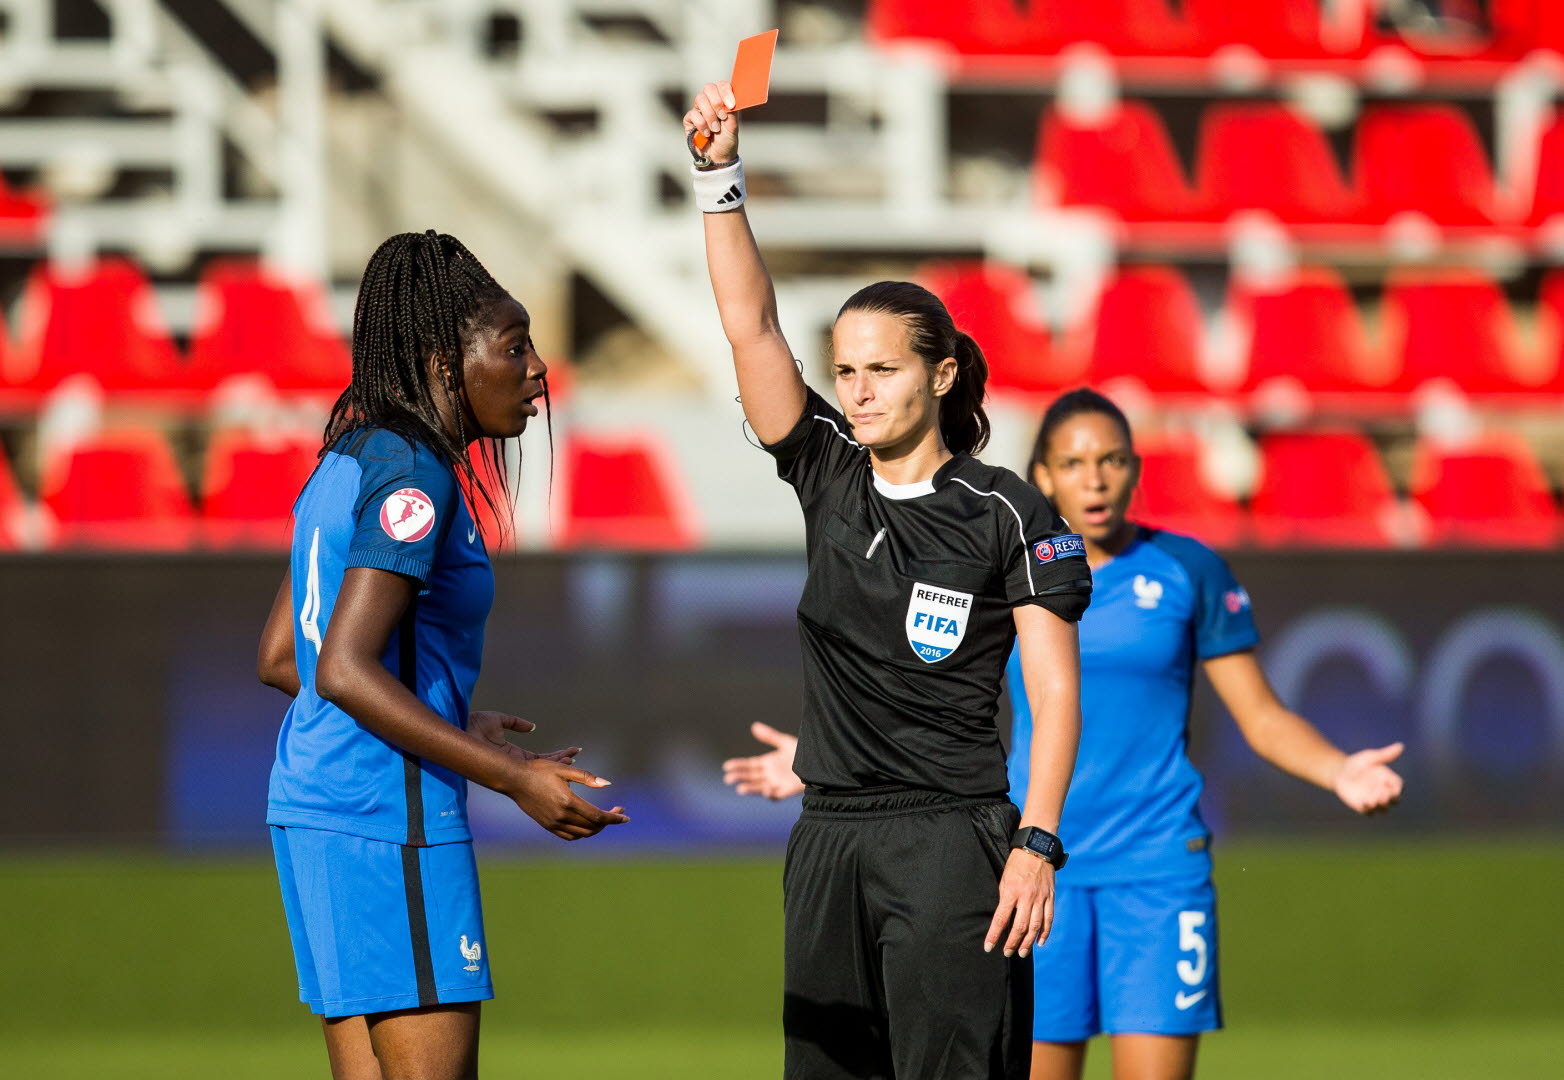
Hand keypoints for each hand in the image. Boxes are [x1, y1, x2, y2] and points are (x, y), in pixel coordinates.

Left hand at [468, 710, 579, 765]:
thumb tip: (532, 726)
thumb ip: (515, 723)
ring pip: (540, 769)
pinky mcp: (509, 764)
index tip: (571, 751)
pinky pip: (532, 767)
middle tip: (576, 758)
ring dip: (557, 766)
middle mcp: (514, 763)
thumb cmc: (474, 723)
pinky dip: (547, 766)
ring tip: (573, 761)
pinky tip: (559, 763)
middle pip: (543, 766)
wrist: (459, 728)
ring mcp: (512, 765)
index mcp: (512, 754)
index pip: (539, 757)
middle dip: (561, 763)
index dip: (555, 755)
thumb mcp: (499, 720)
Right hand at [499, 754, 629, 841]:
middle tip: (617, 811)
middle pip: (593, 827)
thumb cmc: (539, 771)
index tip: (626, 816)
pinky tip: (586, 823)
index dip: (614, 818)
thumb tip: (607, 784)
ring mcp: (554, 823)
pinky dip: (582, 833)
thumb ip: (587, 777)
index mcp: (568, 802)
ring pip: (582, 834)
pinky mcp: (547, 826)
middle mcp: (562, 816)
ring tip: (604, 817)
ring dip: (596, 828)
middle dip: (608, 821)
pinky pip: (569, 836)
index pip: (598, 816)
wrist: (514, 780)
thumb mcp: (564, 770)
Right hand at [683, 80, 739, 164]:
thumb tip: (729, 100)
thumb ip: (732, 111)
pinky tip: (707, 133)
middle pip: (708, 88)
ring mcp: (699, 110)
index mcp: (722, 100)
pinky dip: (702, 125)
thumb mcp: (733, 126)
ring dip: (709, 115)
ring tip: (715, 129)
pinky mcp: (689, 120)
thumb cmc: (727, 141)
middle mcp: (710, 102)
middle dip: (716, 102)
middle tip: (722, 117)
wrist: (718, 157)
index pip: (721, 85)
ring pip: (700, 99)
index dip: (725, 91)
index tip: (731, 104)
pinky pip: (693, 114)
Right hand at [722, 722, 804, 799]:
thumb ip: (769, 736)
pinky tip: (766, 790)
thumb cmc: (802, 752)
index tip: (727, 766)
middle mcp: (769, 774)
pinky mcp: (786, 791)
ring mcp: (777, 783)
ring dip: (750, 788)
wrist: (819, 762)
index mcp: (767, 763)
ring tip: (740, 789)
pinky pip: (776, 795)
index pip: (749, 765)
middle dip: (740, 777)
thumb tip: (754, 726)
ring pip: (760, 787)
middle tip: (728, 778)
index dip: (738, 765)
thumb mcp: (784, 742)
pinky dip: (770, 794)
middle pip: (751, 776)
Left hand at [985, 849, 1054, 958]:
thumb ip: (1004, 898)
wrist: (1036, 849)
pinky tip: (1040, 942)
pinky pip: (1048, 918)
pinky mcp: (1050, 897)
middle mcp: (1026, 897)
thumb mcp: (1004, 879)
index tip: (988, 947)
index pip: (1001, 919)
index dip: (994, 935)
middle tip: (1007, 953)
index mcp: (1011, 891)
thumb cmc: (1016, 864)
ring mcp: (1040, 898)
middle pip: (1020, 926)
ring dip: (1028, 942)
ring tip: (1022, 953)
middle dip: (1012, 942)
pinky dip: (1045, 932)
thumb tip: (1001, 919)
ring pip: (1035, 926)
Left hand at [1333, 742, 1404, 813]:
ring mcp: (1375, 800)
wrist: (1340, 771)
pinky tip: (1364, 804)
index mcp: (1389, 780)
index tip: (1389, 784)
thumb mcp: (1371, 757)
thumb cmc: (1359, 763)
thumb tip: (1400, 745)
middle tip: (1383, 795)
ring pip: (1383, 808)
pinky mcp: (1364, 806)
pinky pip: (1369, 811)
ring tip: (1373, 801)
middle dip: (1391, 799)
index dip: (1396, 787)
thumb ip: (1385, 754)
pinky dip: (1368, 810)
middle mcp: (1385, 792)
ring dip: (1381, 806)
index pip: (1398, 786)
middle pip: (1394, 800)